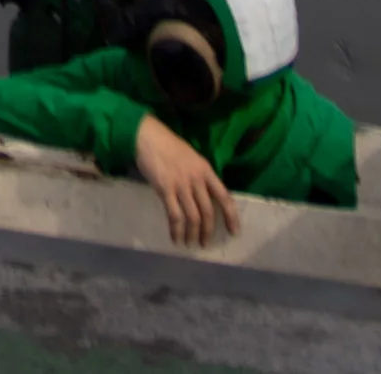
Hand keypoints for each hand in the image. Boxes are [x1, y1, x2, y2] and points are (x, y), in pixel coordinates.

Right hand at [130, 117, 239, 246]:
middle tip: (205, 243)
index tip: (234, 232)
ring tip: (191, 243)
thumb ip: (199, 175)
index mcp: (206, 170)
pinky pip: (175, 215)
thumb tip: (202, 195)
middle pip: (208, 211)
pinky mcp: (165, 189)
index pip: (224, 197)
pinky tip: (176, 238)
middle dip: (208, 231)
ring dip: (193, 234)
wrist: (147, 136)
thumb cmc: (168, 145)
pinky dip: (177, 230)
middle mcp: (197, 179)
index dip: (231, 217)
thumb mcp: (191, 158)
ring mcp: (181, 185)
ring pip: (193, 217)